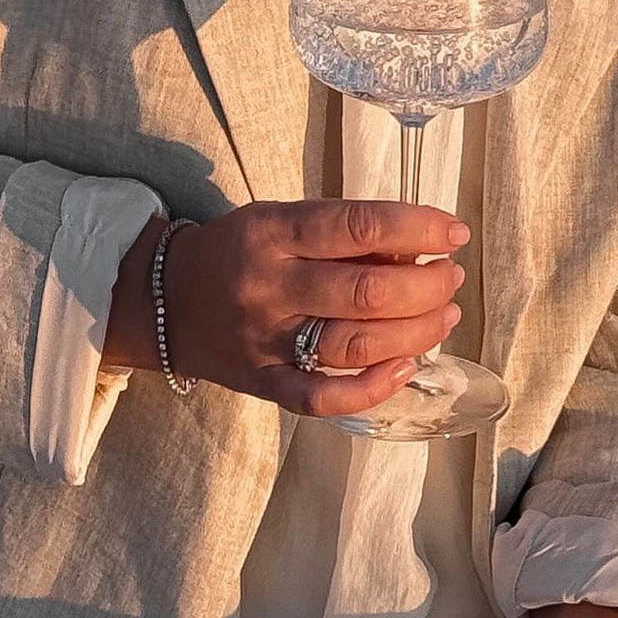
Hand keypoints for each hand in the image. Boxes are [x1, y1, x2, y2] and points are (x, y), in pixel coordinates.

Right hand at [108, 200, 467, 418]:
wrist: (165, 300)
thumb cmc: (237, 252)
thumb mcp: (279, 219)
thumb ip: (341, 234)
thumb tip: (416, 249)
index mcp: (272, 231)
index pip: (358, 226)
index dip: (417, 228)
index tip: (452, 232)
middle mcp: (268, 286)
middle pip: (365, 293)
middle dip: (426, 286)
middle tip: (450, 278)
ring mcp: (265, 340)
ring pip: (355, 345)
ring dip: (415, 332)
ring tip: (443, 315)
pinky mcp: (263, 382)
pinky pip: (321, 398)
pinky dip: (371, 389)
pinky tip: (406, 369)